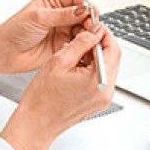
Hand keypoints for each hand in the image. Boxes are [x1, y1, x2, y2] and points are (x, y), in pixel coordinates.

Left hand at [0, 0, 94, 74]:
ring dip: (87, 33)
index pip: (76, 0)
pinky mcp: (62, 46)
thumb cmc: (14, 30)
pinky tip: (81, 45)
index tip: (92, 13)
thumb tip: (82, 10)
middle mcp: (59, 16)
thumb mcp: (39, 17)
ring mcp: (61, 31)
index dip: (86, 6)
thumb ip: (63, 14)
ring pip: (82, 30)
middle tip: (91, 27)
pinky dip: (82, 45)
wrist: (5, 51)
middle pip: (82, 15)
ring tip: (87, 37)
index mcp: (52, 2)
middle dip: (88, 21)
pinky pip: (77, 44)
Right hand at [0, 25, 120, 149]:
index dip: (104, 33)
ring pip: (106, 66)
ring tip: (75, 50)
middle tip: (84, 34)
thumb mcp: (59, 62)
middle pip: (112, 58)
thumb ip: (80, 43)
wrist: (36, 124)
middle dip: (99, 43)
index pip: (113, 49)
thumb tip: (93, 32)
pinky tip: (75, 64)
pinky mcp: (96, 101)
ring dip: (94, 55)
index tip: (94, 25)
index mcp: (99, 82)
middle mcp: (105, 92)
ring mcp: (102, 98)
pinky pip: (100, 77)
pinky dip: (90, 66)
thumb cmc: (42, 100)